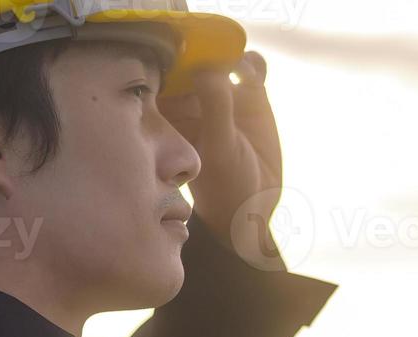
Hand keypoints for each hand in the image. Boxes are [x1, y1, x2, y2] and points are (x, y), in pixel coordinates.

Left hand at [160, 51, 282, 263]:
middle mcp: (194, 99)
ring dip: (227, 53)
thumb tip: (210, 67)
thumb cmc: (225, 186)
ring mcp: (224, 96)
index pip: (163, 75)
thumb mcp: (218, 148)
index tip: (179, 55)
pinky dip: (252, 63)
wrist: (254, 205)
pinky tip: (251, 72)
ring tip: (234, 64)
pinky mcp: (251, 97)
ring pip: (222, 59)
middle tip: (210, 51)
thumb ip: (215, 107)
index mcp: (172, 111)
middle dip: (200, 50)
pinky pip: (251, 69)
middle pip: (193, 60)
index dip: (168, 59)